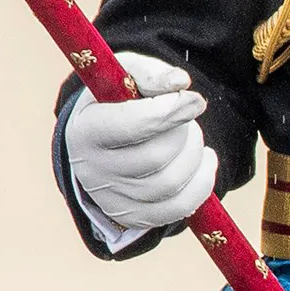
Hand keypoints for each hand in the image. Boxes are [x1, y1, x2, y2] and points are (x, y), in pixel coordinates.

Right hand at [64, 51, 216, 229]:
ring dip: (194, 155)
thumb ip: (150, 73)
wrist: (101, 139)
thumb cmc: (117, 101)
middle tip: (188, 116)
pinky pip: (178, 209)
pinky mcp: (132, 216)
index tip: (195, 99)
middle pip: (156, 157)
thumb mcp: (126, 77)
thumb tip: (180, 82)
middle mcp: (92, 170)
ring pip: (170, 184)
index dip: (170, 111)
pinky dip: (201, 184)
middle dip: (184, 133)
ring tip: (191, 137)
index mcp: (86, 130)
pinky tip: (203, 161)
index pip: (131, 125)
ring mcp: (110, 199)